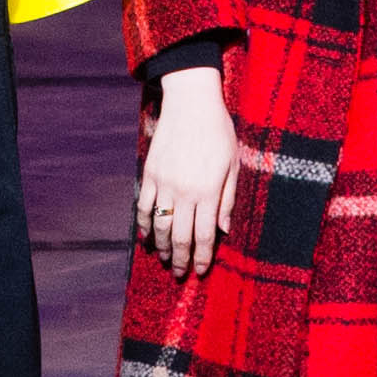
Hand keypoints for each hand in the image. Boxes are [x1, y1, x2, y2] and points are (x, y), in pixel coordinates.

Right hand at [137, 67, 238, 279]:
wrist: (191, 102)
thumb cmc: (218, 131)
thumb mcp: (233, 163)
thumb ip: (228, 198)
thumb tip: (223, 229)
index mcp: (209, 191)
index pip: (205, 234)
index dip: (202, 256)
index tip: (200, 271)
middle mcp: (185, 191)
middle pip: (179, 236)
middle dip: (180, 259)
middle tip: (179, 274)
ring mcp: (164, 183)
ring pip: (159, 225)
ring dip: (161, 246)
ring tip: (164, 259)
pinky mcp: (149, 173)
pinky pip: (143, 206)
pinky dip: (144, 224)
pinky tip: (147, 236)